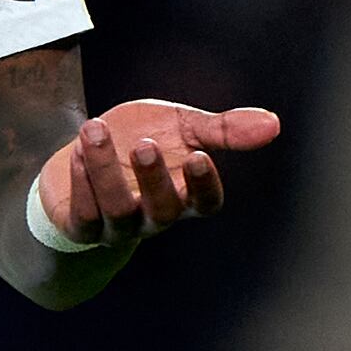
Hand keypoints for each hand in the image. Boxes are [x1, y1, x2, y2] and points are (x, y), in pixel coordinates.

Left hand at [36, 100, 281, 243]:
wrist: (88, 153)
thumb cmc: (142, 140)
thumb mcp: (183, 127)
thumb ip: (222, 129)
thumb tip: (273, 124)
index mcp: (185, 194)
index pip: (205, 203)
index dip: (204, 186)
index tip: (200, 156)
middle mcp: (155, 215)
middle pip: (163, 210)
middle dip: (154, 178)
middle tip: (145, 142)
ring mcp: (119, 225)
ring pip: (116, 209)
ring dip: (105, 169)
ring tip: (96, 129)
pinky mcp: (82, 227)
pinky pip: (83, 214)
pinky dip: (80, 181)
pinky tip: (77, 150)